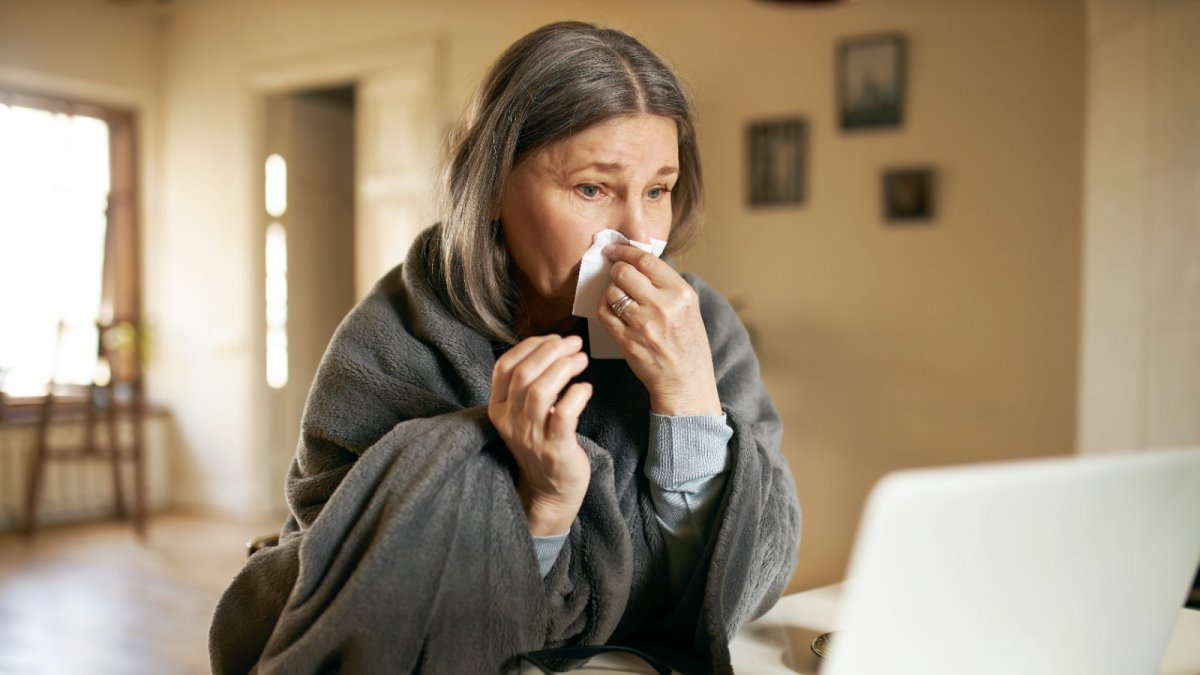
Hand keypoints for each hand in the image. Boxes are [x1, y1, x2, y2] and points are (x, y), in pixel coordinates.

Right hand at [488, 334, 592, 534]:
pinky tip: (586, 388)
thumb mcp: (523, 413)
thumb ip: (529, 384)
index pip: (505, 365)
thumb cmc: (541, 444)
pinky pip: (564, 414)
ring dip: (564, 368)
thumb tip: (551, 346)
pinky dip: (577, 395)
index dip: (531, 346)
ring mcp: (531, 436)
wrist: (549, 491)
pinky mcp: (555, 449)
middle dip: (551, 351)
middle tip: (574, 343)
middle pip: (524, 373)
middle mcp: (510, 421)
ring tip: (582, 359)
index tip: (554, 339)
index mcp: (499, 408)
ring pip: (540, 391)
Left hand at [595, 244, 721, 415]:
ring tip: (619, 300)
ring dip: (610, 293)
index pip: (646, 260)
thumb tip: (636, 261)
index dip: (624, 251)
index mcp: (681, 293)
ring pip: (611, 293)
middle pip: (624, 273)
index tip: (613, 250)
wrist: (687, 382)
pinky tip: (612, 313)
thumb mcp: (688, 308)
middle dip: (615, 271)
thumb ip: (666, 284)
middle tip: (616, 276)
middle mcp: (664, 306)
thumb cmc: (687, 344)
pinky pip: (604, 314)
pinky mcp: (628, 342)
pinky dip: (604, 309)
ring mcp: (644, 325)